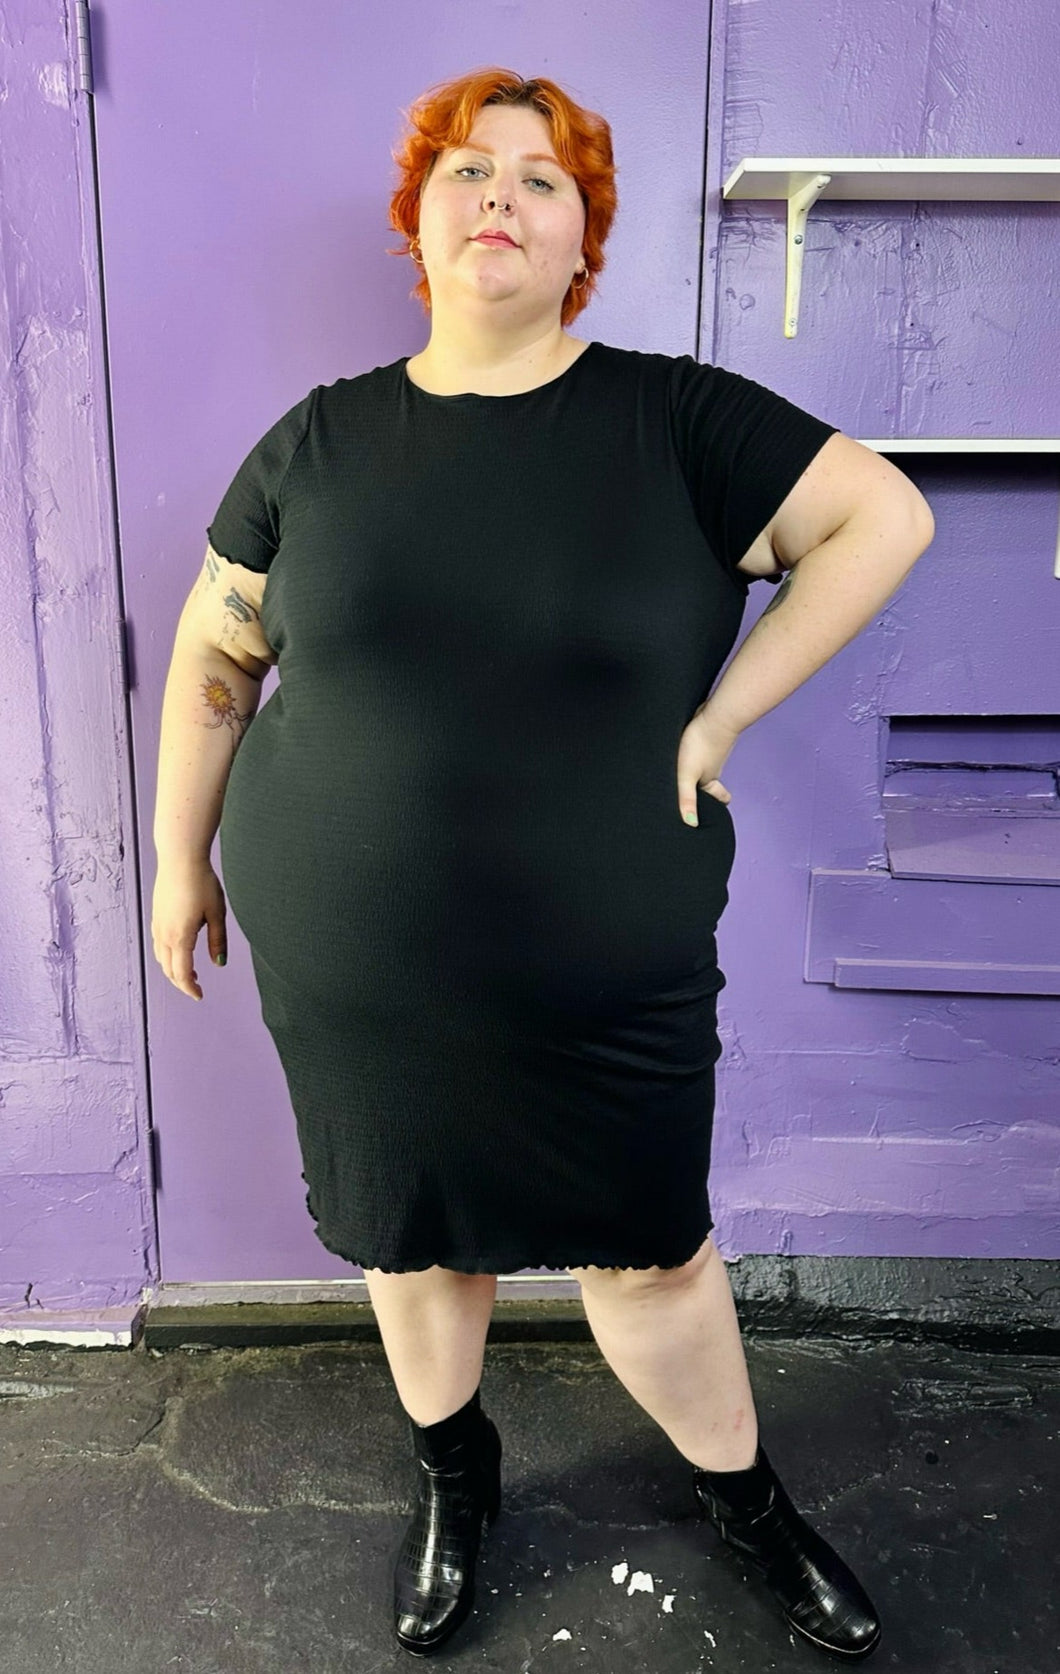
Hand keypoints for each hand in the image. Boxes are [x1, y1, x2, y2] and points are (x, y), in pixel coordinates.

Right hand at [151, 857, 227, 1000]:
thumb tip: (219, 963)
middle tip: (196, 988)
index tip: (199, 995)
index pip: (182, 973)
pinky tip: (180, 951)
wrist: (180, 858)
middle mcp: (164, 935)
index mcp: (180, 937)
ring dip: (173, 970)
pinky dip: (168, 956)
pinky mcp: (156, 916)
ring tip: (190, 972)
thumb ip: (218, 940)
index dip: (190, 988)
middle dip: (181, 982)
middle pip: (169, 969)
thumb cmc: (201, 883)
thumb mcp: (217, 913)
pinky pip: (159, 945)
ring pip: (161, 958)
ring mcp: (157, 925)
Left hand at [676, 707, 740, 825]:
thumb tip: (691, 825)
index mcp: (709, 779)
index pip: (716, 795)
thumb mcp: (688, 775)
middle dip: (706, 788)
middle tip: (705, 794)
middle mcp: (712, 766)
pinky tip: (689, 748)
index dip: (718, 801)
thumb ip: (686, 798)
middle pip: (710, 780)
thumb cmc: (701, 745)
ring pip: (705, 764)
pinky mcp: (706, 736)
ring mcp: (710, 751)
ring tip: (691, 773)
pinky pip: (702, 749)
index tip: (724, 805)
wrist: (717, 715)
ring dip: (700, 769)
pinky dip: (698, 753)